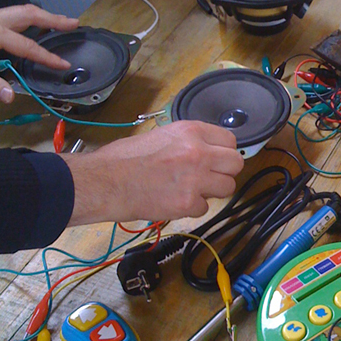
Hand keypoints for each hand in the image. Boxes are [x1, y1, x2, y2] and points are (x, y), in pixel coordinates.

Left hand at [0, 5, 78, 103]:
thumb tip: (9, 96)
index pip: (26, 46)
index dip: (46, 56)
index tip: (64, 64)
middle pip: (28, 14)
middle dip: (52, 18)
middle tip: (74, 24)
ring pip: (20, 11)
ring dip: (42, 17)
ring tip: (61, 22)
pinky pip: (12, 16)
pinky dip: (28, 20)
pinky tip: (35, 27)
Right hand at [64, 121, 244, 224]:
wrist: (105, 181)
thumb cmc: (124, 158)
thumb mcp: (161, 135)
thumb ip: (188, 141)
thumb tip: (206, 149)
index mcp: (191, 131)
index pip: (230, 141)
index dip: (223, 152)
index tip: (216, 159)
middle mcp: (198, 152)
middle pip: (236, 164)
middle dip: (225, 172)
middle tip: (209, 177)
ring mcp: (195, 179)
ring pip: (227, 188)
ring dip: (212, 191)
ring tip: (191, 190)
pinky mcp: (188, 202)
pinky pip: (205, 208)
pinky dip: (192, 208)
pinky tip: (175, 201)